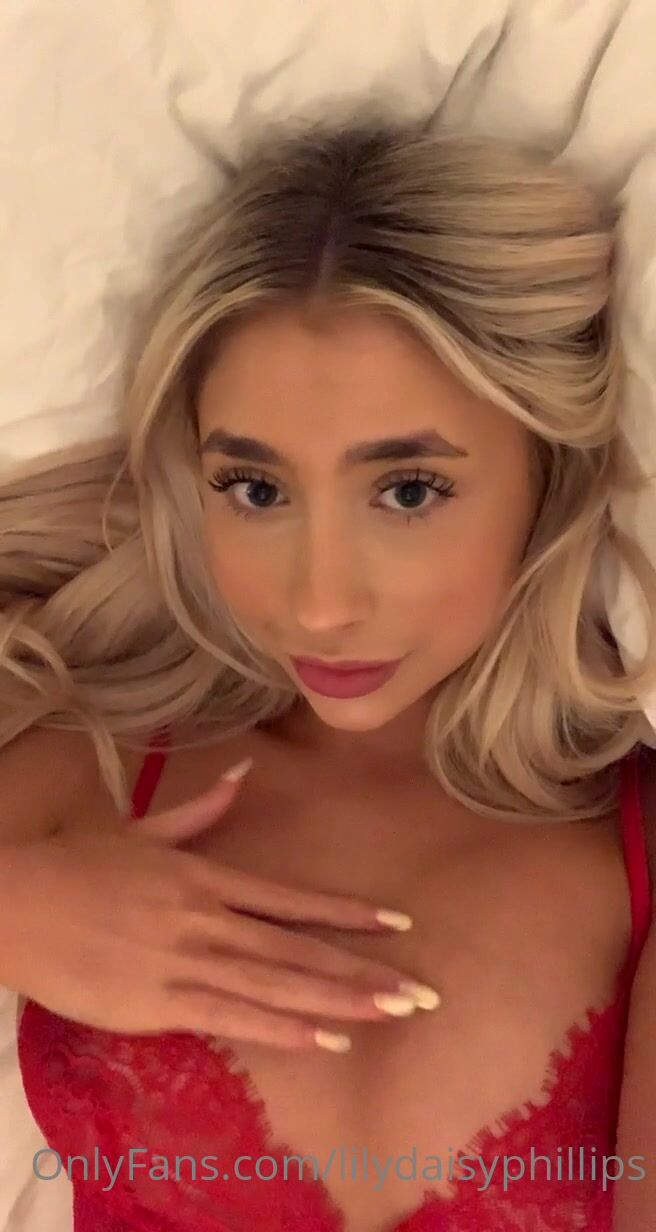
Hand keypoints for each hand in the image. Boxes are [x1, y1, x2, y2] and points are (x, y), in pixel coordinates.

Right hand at [5, 764, 434, 1050]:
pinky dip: (284, 1028)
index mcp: (208, 878)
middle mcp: (210, 919)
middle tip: (421, 991)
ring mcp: (189, 961)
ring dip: (340, 999)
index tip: (397, 925)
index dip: (347, 913)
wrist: (19, 902)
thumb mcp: (145, 832)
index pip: (293, 900)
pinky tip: (327, 1038)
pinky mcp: (161, 1002)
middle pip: (300, 948)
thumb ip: (200, 811)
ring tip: (392, 1012)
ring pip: (279, 984)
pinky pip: (236, 1018)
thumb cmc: (80, 867)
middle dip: (364, 969)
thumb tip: (244, 775)